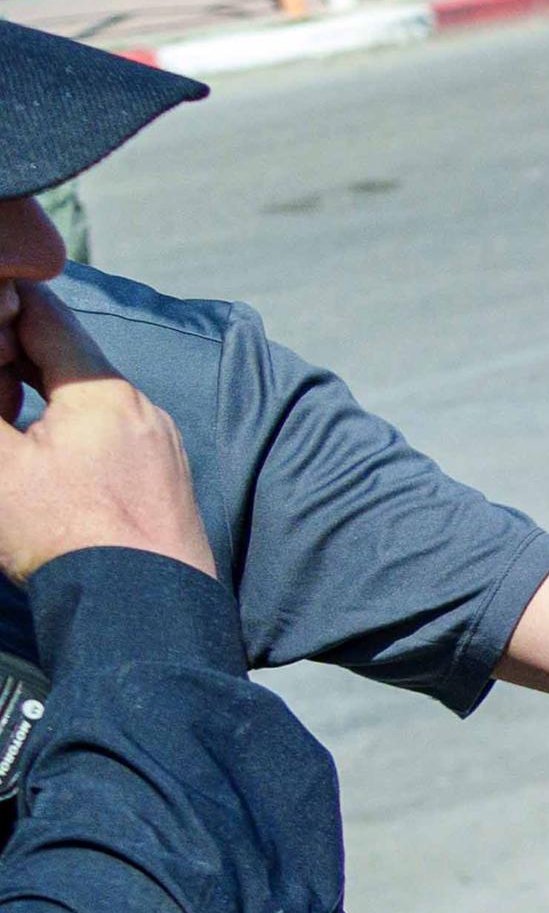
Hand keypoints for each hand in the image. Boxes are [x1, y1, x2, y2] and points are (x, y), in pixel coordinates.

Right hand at [0, 294, 208, 579]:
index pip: (45, 316)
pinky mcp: (167, 483)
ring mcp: (162, 447)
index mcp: (102, 391)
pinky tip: (46, 457)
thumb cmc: (68, 538)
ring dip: (44, 394)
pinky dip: (74, 430)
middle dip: (15, 352)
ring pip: (91, 399)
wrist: (144, 612)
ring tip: (6, 409)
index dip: (3, 300)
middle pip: (69, 358)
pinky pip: (114, 436)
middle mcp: (143, 410)